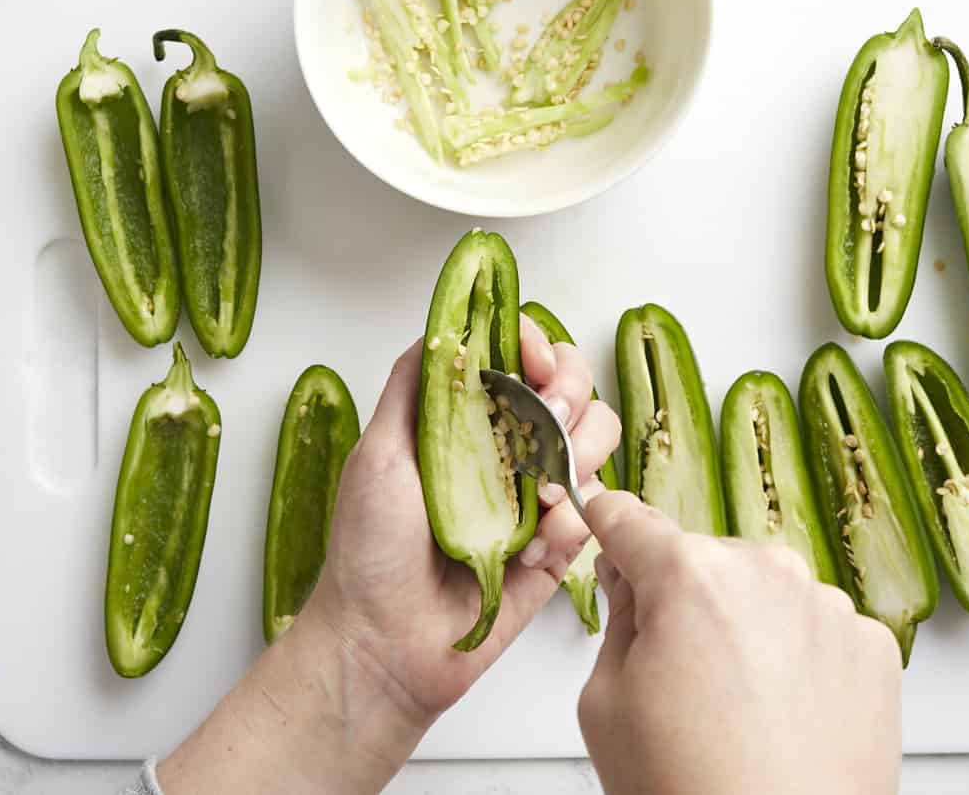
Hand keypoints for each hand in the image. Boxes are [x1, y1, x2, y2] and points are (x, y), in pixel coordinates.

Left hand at [303, 315, 619, 723]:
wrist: (385, 643)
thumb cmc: (369, 552)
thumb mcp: (376, 452)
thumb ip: (416, 383)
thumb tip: (451, 325)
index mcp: (466, 416)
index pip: (521, 355)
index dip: (537, 347)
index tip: (531, 366)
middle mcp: (508, 445)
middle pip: (575, 386)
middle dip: (569, 399)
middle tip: (542, 427)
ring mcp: (538, 492)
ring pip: (599, 440)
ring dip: (575, 461)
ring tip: (534, 502)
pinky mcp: (559, 543)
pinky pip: (597, 511)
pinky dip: (569, 526)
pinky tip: (527, 552)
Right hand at [578, 490, 901, 794]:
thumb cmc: (691, 792)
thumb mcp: (606, 704)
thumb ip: (618, 619)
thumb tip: (630, 579)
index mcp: (690, 577)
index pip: (632, 522)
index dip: (609, 518)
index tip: (606, 511)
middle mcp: (768, 573)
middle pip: (704, 560)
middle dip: (683, 596)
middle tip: (675, 671)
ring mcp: (829, 607)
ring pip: (764, 592)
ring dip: (745, 624)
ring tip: (735, 706)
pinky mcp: (872, 646)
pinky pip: (816, 627)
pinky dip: (796, 655)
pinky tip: (780, 712)